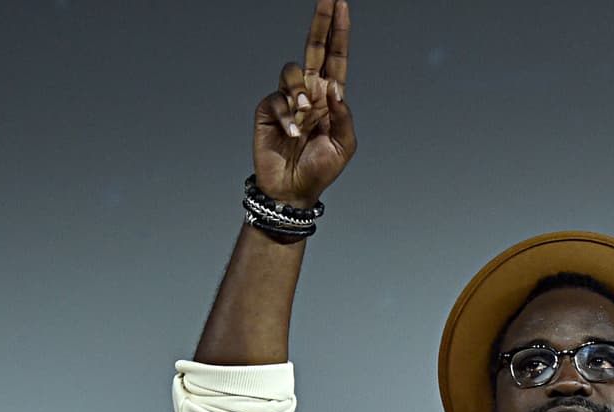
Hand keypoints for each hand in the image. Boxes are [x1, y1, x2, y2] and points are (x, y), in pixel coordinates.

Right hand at [254, 0, 355, 207]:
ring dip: (301, 92)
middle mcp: (310, 92)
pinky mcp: (269, 108)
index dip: (339, 33)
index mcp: (330, 98)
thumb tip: (334, 86)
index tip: (341, 4)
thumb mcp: (343, 146)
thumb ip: (343, 115)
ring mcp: (288, 98)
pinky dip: (287, 117)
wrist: (292, 190)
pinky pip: (278, 98)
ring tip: (306, 118)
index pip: (336, 59)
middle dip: (321, 23)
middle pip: (314, 49)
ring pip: (293, 71)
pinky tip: (292, 135)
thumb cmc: (320, 170)